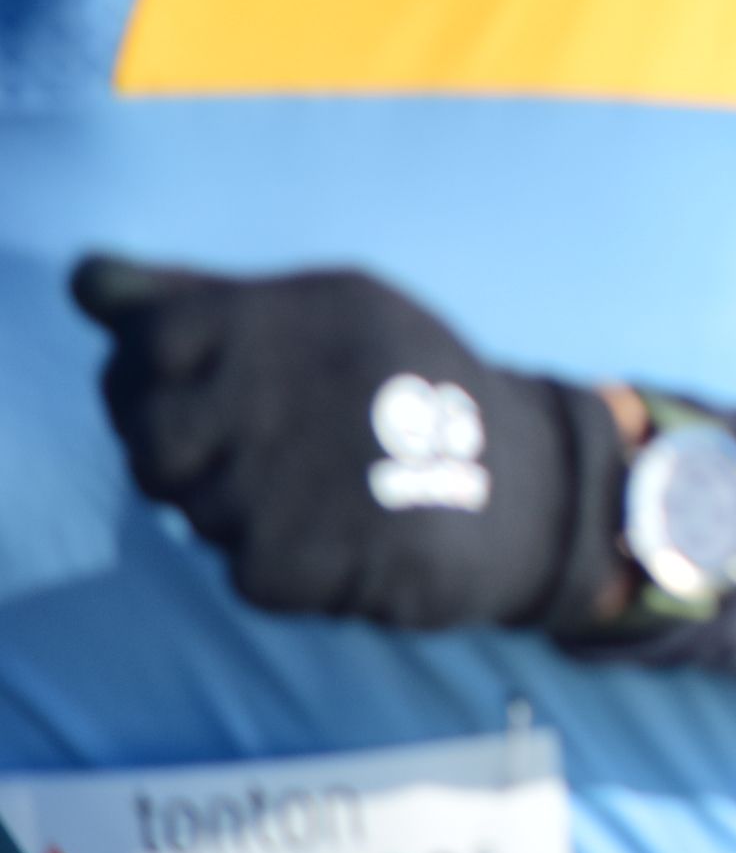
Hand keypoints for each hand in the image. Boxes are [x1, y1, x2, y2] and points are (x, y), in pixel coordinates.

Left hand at [71, 256, 618, 632]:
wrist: (533, 487)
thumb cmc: (410, 392)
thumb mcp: (328, 319)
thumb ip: (202, 301)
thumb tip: (86, 281)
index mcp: (315, 307)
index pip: (150, 341)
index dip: (145, 379)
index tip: (191, 397)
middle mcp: (311, 380)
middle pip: (154, 437)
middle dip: (183, 459)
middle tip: (252, 458)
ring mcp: (314, 472)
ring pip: (196, 510)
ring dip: (240, 514)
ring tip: (321, 494)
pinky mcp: (326, 555)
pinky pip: (244, 571)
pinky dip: (282, 566)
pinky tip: (343, 537)